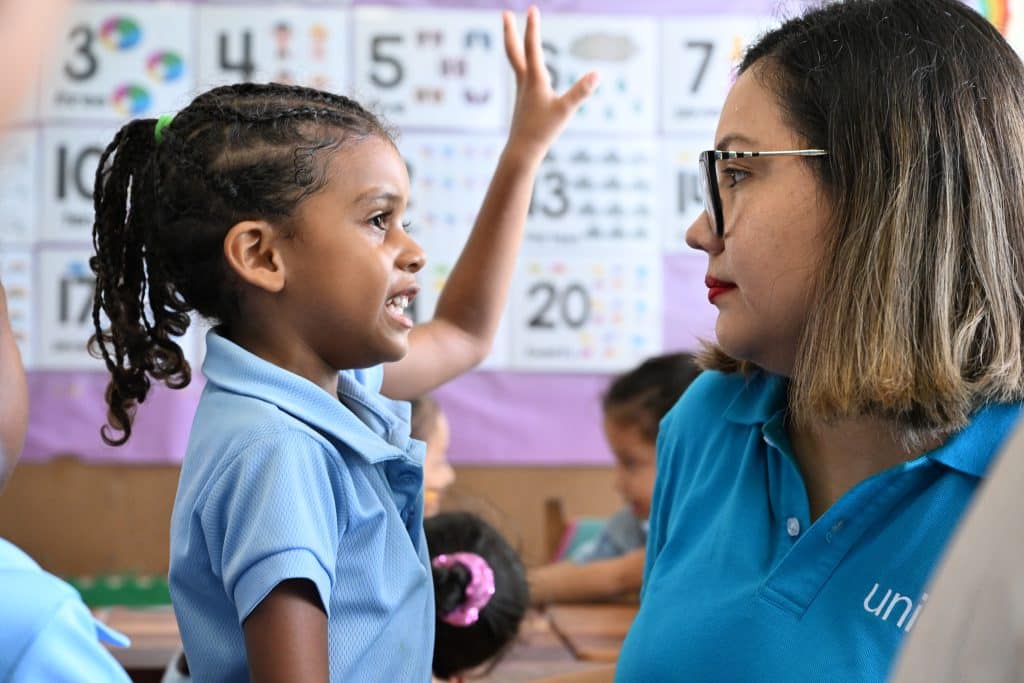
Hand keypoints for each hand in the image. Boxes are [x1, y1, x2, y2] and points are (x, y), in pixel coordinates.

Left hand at [502, 6, 598, 162]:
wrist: (521, 151)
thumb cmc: (542, 132)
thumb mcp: (565, 110)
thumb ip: (581, 91)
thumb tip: (597, 74)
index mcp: (534, 80)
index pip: (532, 47)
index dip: (532, 27)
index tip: (532, 8)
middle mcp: (524, 82)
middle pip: (514, 51)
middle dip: (510, 31)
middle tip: (505, 13)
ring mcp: (521, 91)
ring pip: (516, 62)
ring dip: (514, 45)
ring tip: (513, 33)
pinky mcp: (523, 101)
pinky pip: (522, 75)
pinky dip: (522, 64)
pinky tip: (528, 68)